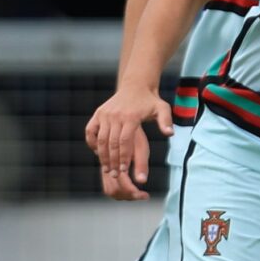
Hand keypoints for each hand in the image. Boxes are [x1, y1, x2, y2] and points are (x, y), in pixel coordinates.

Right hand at [86, 83, 170, 198]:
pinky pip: (90, 131)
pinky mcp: (98, 113)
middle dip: (113, 161)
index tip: (125, 170)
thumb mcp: (163, 108)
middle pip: (112, 143)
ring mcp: (105, 114)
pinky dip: (91, 143)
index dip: (124, 157)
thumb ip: (166, 121)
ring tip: (107, 169)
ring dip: (102, 156)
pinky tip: (97, 153)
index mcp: (131, 116)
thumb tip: (170, 134)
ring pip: (100, 139)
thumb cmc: (151, 101)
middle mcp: (115, 115)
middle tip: (115, 175)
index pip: (125, 141)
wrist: (136, 85)